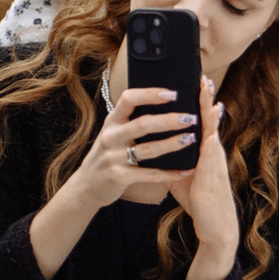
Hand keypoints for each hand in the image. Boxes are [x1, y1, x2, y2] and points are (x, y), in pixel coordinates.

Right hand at [61, 85, 201, 219]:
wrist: (87, 185)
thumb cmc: (107, 155)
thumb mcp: (112, 133)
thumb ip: (130, 120)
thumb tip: (161, 102)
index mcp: (112, 121)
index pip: (129, 99)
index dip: (150, 94)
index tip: (173, 94)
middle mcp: (111, 137)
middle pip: (143, 124)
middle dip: (169, 120)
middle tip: (191, 118)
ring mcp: (114, 157)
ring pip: (148, 149)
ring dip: (172, 144)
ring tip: (192, 138)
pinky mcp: (120, 176)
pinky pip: (150, 174)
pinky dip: (170, 173)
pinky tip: (186, 170)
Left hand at [170, 79, 239, 279]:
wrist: (215, 225)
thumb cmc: (199, 199)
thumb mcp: (181, 174)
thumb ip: (171, 158)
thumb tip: (155, 147)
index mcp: (204, 150)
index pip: (201, 120)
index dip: (199, 102)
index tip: (196, 82)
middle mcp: (211, 152)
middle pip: (209, 121)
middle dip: (206, 99)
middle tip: (204, 77)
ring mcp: (214, 162)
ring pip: (212, 132)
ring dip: (211, 113)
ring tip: (210, 93)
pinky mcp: (212, 175)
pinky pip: (211, 154)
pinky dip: (210, 139)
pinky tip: (210, 128)